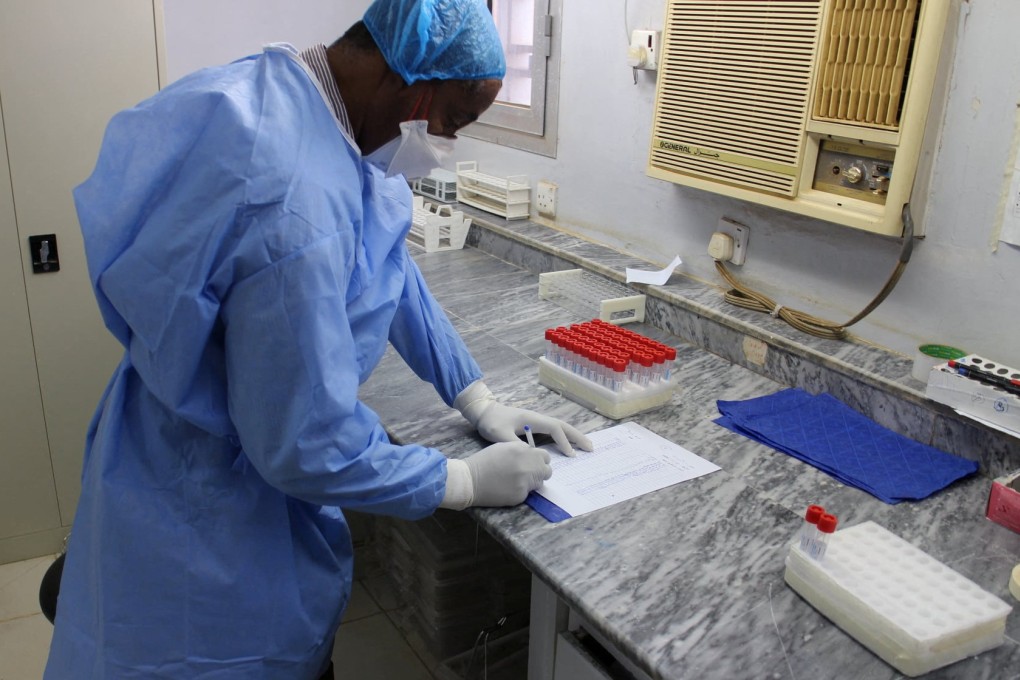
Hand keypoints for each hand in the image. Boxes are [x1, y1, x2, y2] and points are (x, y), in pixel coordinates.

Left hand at [455, 381, 592, 456]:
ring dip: (573, 436)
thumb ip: (513, 444)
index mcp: (532, 419)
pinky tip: (567, 445)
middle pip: (562, 426)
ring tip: (585, 447)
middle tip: (591, 448)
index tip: (570, 455)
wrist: (484, 412)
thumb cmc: (491, 422)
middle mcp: (537, 419)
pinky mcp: (533, 426)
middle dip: (577, 436)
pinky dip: (563, 437)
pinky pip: (553, 431)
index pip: (554, 429)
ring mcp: (536, 422)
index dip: (563, 441)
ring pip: (559, 428)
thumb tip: (529, 454)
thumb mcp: (499, 434)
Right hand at [464, 441, 551, 506]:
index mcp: (522, 450)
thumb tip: (533, 455)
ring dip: (532, 482)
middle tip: (528, 474)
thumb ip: (521, 450)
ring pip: (539, 483)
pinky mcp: (521, 495)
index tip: (534, 464)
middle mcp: (527, 464)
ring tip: (516, 481)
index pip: (545, 456)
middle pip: (547, 470)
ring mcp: (525, 480)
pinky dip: (521, 491)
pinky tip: (508, 488)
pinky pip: (528, 493)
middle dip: (539, 472)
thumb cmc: (484, 461)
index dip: (540, 460)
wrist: (470, 480)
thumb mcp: (503, 447)